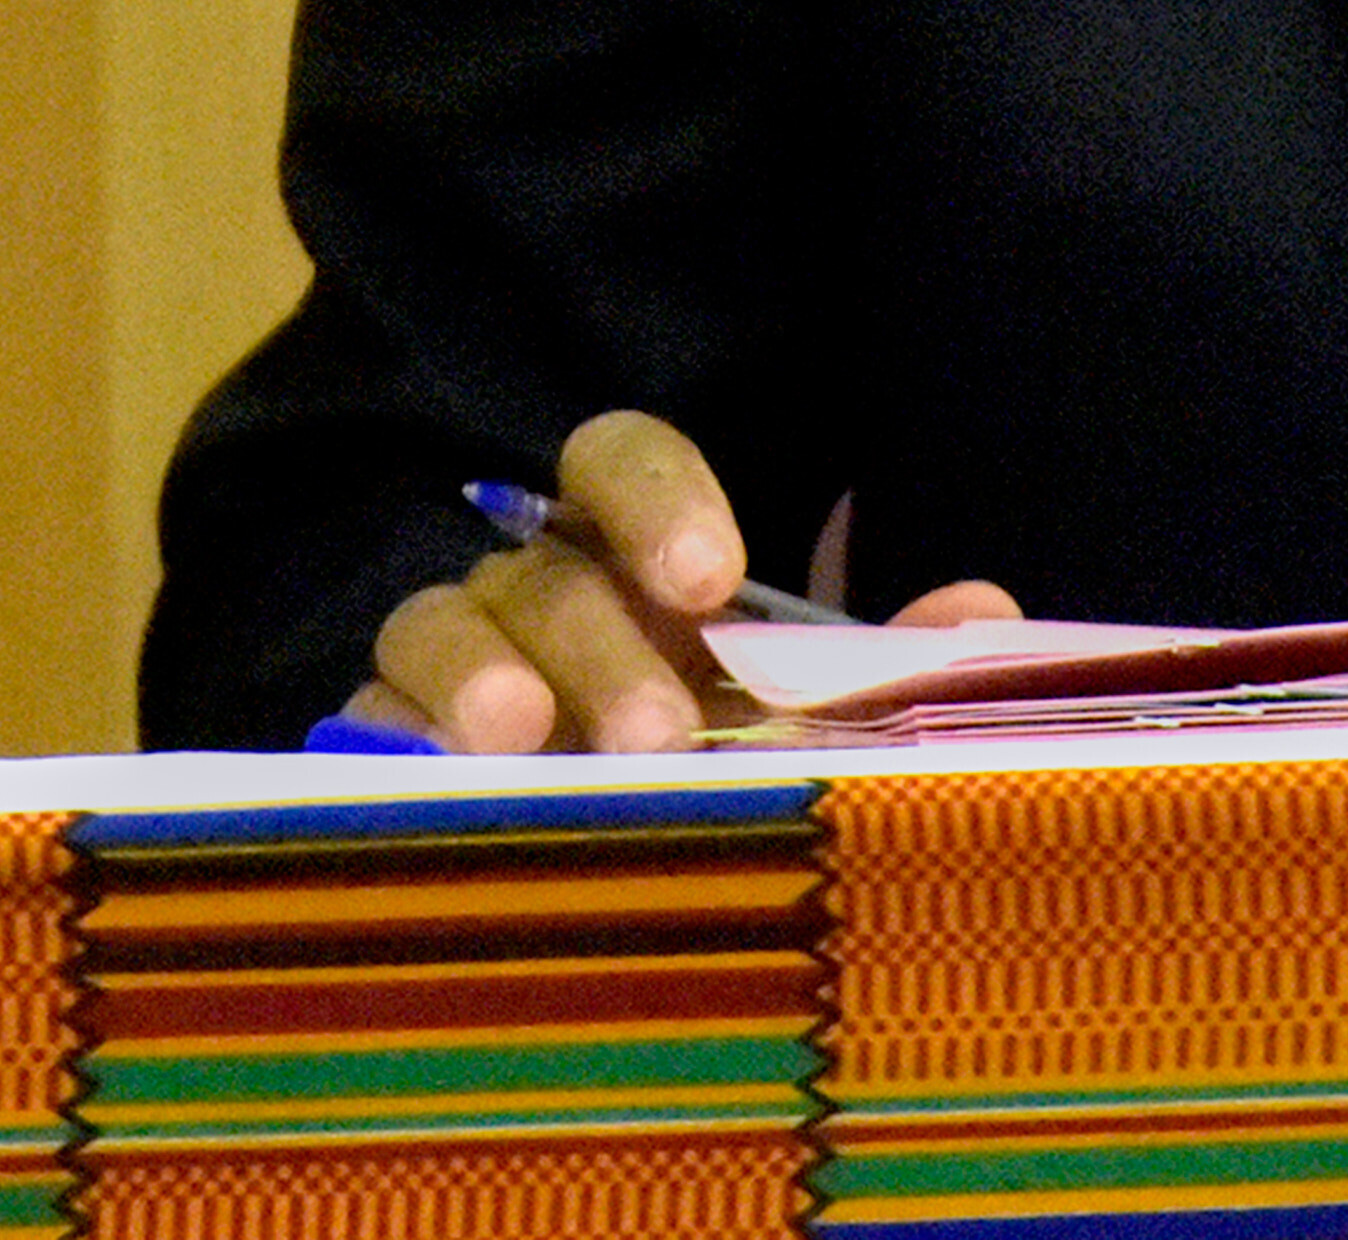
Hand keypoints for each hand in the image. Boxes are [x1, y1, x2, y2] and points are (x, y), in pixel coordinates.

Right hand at [349, 411, 1019, 755]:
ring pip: (433, 627)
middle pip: (547, 573)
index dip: (659, 500)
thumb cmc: (721, 769)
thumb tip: (983, 609)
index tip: (714, 578)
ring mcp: (447, 665)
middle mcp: (535, 592)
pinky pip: (365, 724)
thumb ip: (881, 669)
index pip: (623, 462)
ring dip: (475, 677)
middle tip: (656, 732)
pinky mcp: (377, 746)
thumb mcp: (805, 724)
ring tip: (514, 740)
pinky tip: (438, 786)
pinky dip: (395, 746)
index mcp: (637, 561)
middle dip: (601, 646)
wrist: (604, 884)